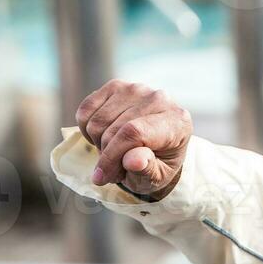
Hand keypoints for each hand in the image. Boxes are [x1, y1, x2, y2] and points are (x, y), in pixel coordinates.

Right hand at [76, 79, 191, 199]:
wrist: (158, 145)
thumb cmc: (159, 164)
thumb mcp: (158, 177)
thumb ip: (148, 170)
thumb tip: (132, 161)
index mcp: (176, 121)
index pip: (134, 133)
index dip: (113, 157)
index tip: (102, 177)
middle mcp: (158, 99)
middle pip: (113, 130)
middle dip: (107, 157)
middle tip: (114, 171)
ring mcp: (135, 89)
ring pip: (97, 122)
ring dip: (98, 145)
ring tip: (114, 156)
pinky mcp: (116, 86)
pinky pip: (86, 111)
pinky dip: (87, 130)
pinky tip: (104, 138)